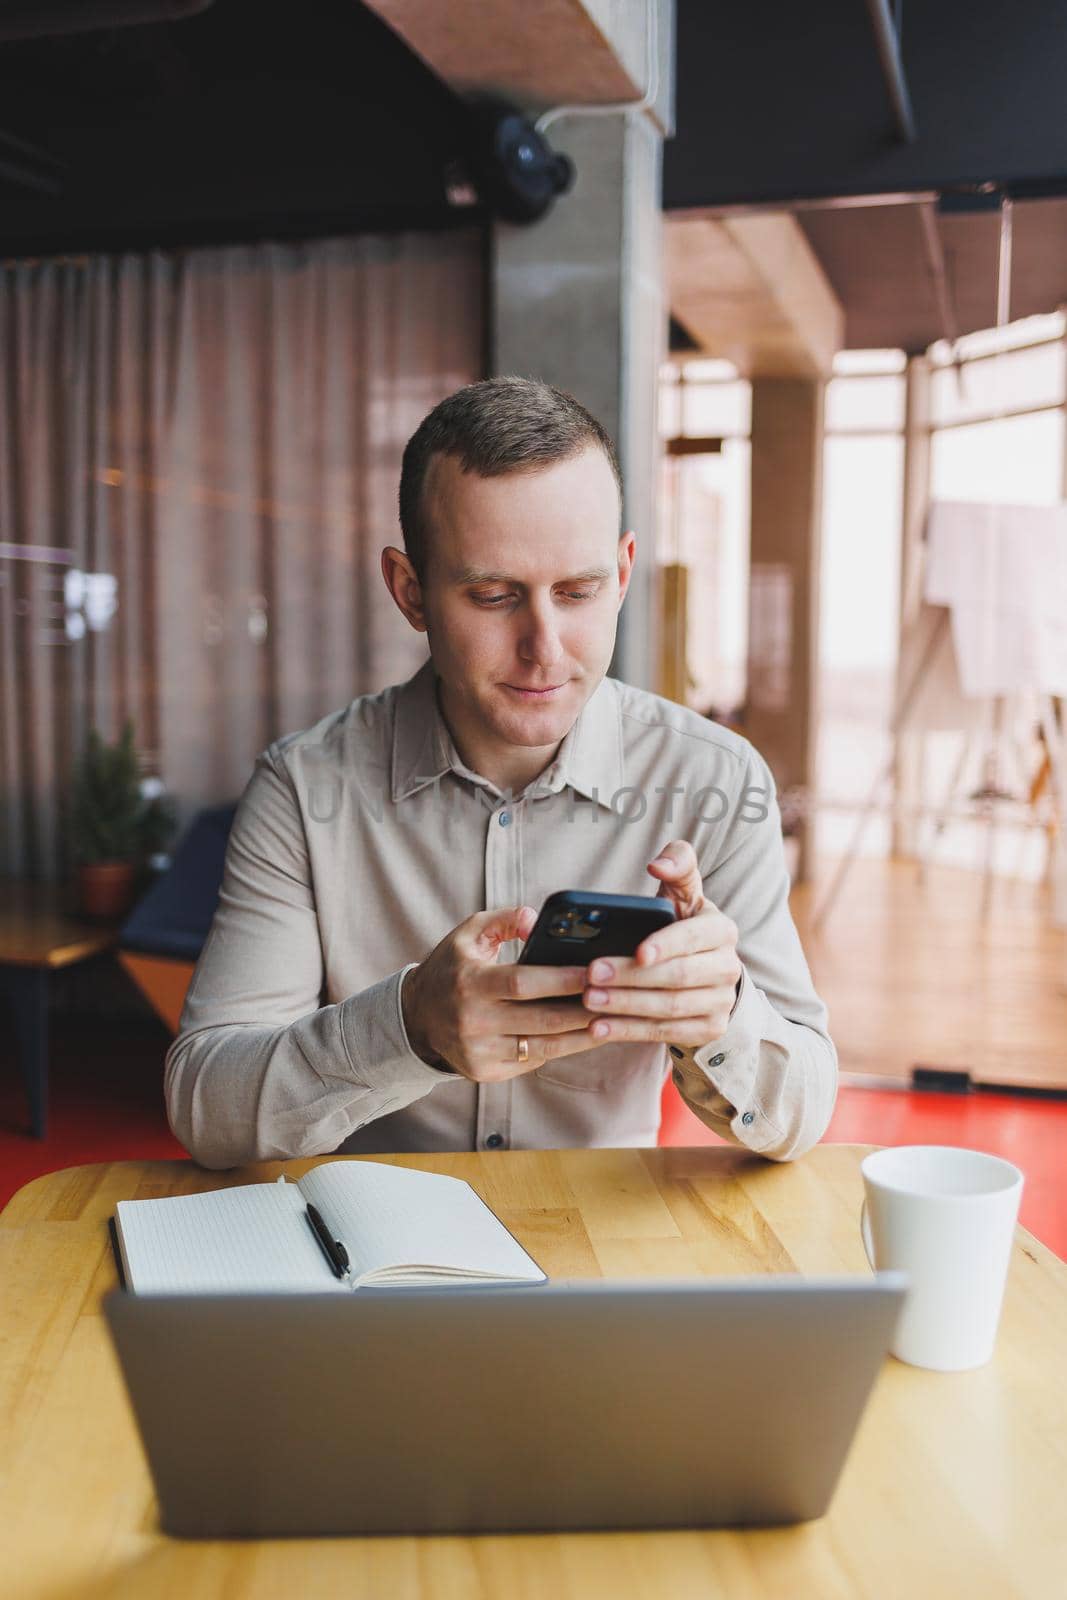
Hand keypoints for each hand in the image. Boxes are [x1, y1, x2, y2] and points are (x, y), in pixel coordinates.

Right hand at [401, 905, 601, 1081]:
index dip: (562, 980)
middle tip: (618, 999)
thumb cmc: (452, 968)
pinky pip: (532, 1062)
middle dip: (584, 1011)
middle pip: (542, 1020)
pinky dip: (560, 1049)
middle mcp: (472, 1021)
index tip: (596, 972)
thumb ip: (504, 919)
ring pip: (544, 1048)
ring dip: (582, 1036)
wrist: (416, 1017)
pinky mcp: (485, 1072)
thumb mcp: (469, 934)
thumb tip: (536, 921)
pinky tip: (584, 1037)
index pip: (523, 982)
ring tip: (612, 1021)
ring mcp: (479, 1052)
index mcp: (470, 983)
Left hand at [580, 840, 741, 1047]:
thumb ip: (677, 865)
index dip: (667, 945)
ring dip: (626, 1006)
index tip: (638, 952)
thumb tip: (658, 864)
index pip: (695, 937)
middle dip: (632, 977)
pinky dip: (629, 1031)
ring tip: (589, 1000)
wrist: (707, 976)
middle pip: (678, 976)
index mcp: (721, 930)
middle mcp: (728, 967)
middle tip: (591, 974)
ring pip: (670, 1008)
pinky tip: (598, 1027)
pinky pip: (666, 1033)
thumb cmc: (682, 926)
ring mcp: (721, 1002)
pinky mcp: (708, 1029)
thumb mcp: (683, 894)